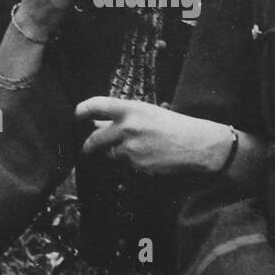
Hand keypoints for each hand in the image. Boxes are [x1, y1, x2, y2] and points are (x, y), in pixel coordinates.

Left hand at [76, 97, 230, 175]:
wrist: (199, 146)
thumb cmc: (177, 126)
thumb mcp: (150, 113)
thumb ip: (124, 117)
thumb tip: (99, 124)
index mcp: (130, 109)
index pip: (94, 106)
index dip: (80, 112)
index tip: (76, 117)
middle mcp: (127, 128)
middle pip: (93, 139)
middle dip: (88, 146)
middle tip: (86, 149)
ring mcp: (130, 150)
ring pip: (109, 156)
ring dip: (113, 156)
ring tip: (132, 151)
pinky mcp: (136, 168)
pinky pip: (123, 168)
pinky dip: (127, 166)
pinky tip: (144, 160)